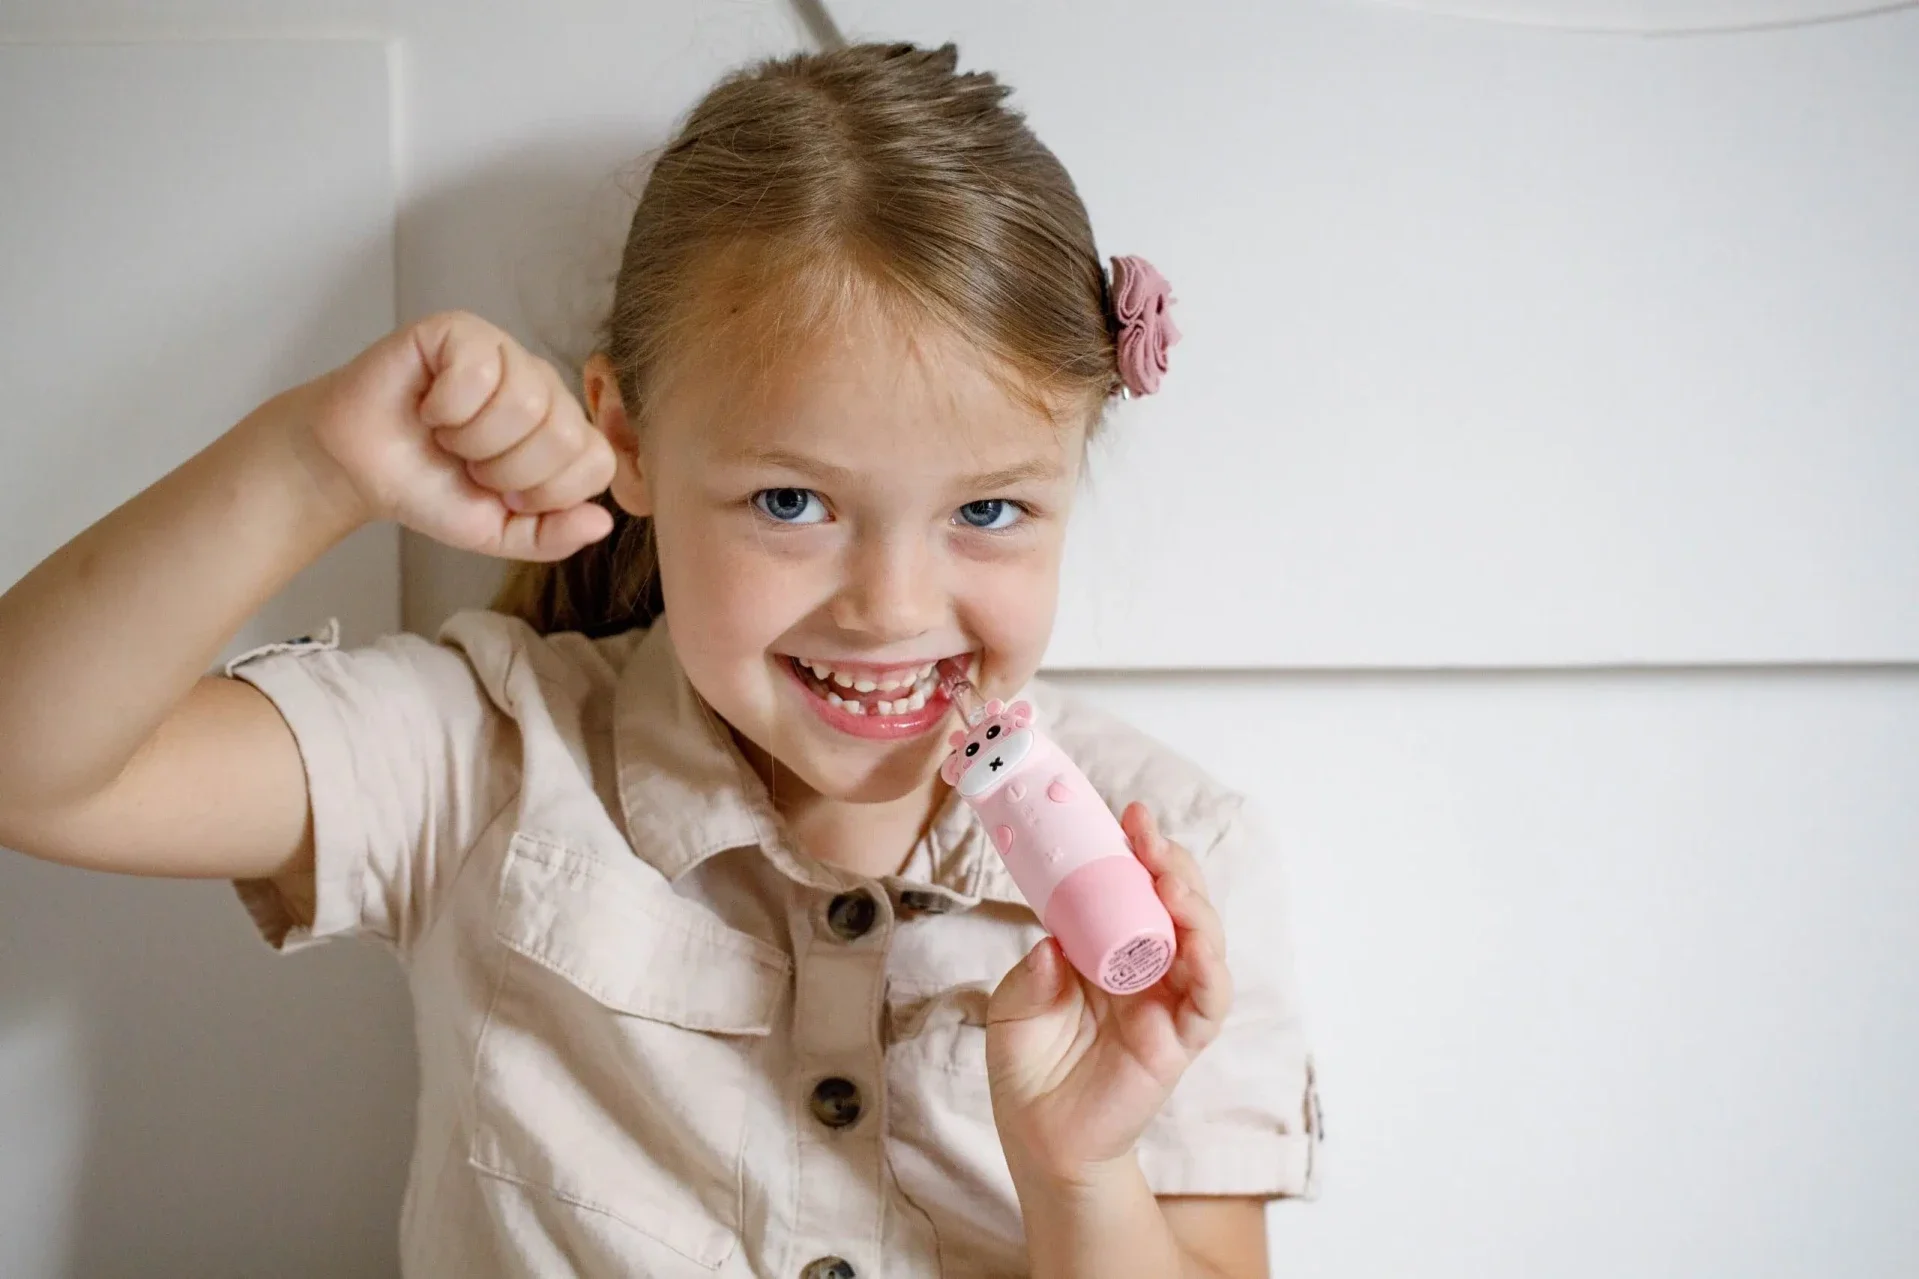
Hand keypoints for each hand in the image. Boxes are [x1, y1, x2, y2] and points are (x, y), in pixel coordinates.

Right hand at [296, 310, 616, 560]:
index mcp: (563, 431)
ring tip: (448, 436)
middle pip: (564, 434)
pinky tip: (429, 408)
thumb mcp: (497, 530)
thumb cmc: (430, 489)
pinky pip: (477, 373)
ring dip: (472, 438)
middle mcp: (545, 387)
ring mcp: (507, 354)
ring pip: (525, 403)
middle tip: (469, 464)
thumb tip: (602, 522)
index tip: (502, 492)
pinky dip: (445, 406)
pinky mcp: (464, 331)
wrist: (361, 469)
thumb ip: (552, 535)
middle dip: (506, 469)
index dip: (546, 493)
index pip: (597, 463)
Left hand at [985, 804, 1232, 1188]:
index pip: (1136, 887)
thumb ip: (1031, 976)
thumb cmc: (1028, 1068)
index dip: (1139, 852)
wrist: (1040, 1138)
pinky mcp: (1179, 1041)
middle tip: (1149, 839)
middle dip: (1172, 865)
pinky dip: (1210, 974)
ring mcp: (1167, 1002)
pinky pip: (1209, 1004)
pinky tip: (1196, 951)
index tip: (1130, 817)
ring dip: (1196, 909)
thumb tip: (1053, 946)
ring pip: (1203, 943)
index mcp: (1108, 946)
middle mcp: (1146, 966)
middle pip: (1178, 904)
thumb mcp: (1012, 1009)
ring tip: (1171, 886)